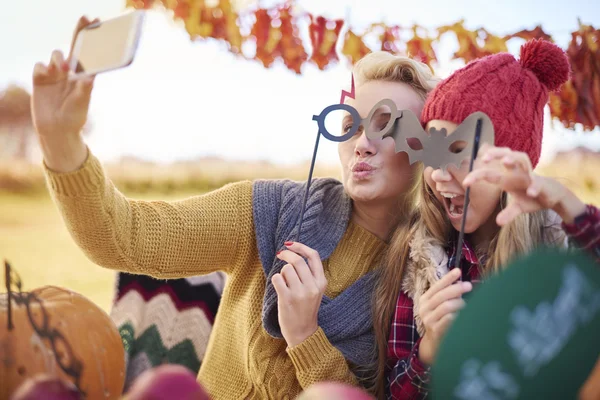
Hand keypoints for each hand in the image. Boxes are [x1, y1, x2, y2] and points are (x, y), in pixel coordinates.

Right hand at [32, 16, 97, 171]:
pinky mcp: (40, 80)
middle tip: (86, 18)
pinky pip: (39, 66)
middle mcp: (70, 71)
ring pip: (55, 55)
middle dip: (79, 31)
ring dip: (59, 58)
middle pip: (73, 46)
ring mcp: (54, 74)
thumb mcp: (82, 103)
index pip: (88, 52)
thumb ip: (84, 88)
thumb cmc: (74, 117)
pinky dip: (43, 68)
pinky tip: (46, 74)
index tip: (97, 21)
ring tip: (62, 69)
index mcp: (83, 75)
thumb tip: (90, 75)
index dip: (91, 37)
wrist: (56, 131)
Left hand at [272, 241, 327, 347]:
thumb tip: (294, 252)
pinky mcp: (287, 299)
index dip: (300, 246)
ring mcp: (300, 293)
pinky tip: (279, 288)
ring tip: (284, 284)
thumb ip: (310, 274)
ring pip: (286, 269)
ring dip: (282, 273)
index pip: (313, 256)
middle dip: (286, 254)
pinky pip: (277, 278)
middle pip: (297, 260)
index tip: (290, 244)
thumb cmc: (306, 308)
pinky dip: (275, 280)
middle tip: (280, 255)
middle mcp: (313, 287)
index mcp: (321, 282)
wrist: (303, 332)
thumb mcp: (315, 290)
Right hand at [418, 268, 470, 364]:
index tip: (458, 271)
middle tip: (469, 286)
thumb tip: (462, 283)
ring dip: (459, 304)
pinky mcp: (435, 330)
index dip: (447, 278)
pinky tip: (464, 315)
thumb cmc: (441, 321)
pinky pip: (449, 319)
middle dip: (456, 289)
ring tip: (468, 306)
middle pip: (441, 295)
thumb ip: (448, 296)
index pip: (436, 286)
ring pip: (446, 307)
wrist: (434, 344)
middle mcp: (424, 308)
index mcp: (425, 300)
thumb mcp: (440, 306)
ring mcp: (428, 320)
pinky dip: (458, 316)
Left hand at [462, 145, 585, 224]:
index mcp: (507, 178)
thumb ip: (508, 213)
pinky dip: (534, 186)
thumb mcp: (518, 207)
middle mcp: (517, 173)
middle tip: (484, 158)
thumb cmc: (531, 197)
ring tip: (505, 161)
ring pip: (522, 159)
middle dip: (495, 154)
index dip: (477, 175)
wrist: (553, 196)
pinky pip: (537, 182)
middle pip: (505, 155)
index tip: (465, 182)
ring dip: (514, 159)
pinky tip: (530, 192)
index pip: (489, 172)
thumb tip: (498, 223)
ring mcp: (529, 175)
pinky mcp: (541, 182)